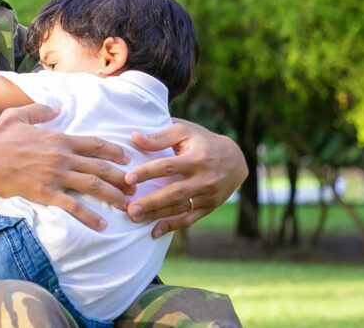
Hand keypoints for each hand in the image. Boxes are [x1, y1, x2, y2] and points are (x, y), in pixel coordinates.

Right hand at [0, 104, 133, 230]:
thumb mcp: (18, 115)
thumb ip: (40, 110)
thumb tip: (56, 106)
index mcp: (58, 138)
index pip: (94, 143)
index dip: (114, 151)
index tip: (127, 158)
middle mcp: (62, 156)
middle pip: (100, 166)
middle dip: (121, 177)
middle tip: (135, 186)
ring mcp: (55, 175)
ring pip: (93, 185)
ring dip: (113, 196)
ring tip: (127, 206)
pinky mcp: (46, 193)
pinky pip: (73, 206)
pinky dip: (89, 216)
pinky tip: (102, 226)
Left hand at [125, 119, 246, 237]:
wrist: (235, 159)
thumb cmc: (203, 141)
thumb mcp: (184, 132)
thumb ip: (159, 137)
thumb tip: (133, 137)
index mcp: (196, 158)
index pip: (168, 167)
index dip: (147, 172)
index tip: (128, 178)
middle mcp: (204, 179)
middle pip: (175, 193)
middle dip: (151, 202)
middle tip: (130, 208)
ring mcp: (208, 195)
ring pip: (180, 208)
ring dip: (157, 215)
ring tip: (135, 217)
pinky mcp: (209, 207)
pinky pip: (189, 220)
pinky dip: (172, 226)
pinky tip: (154, 232)